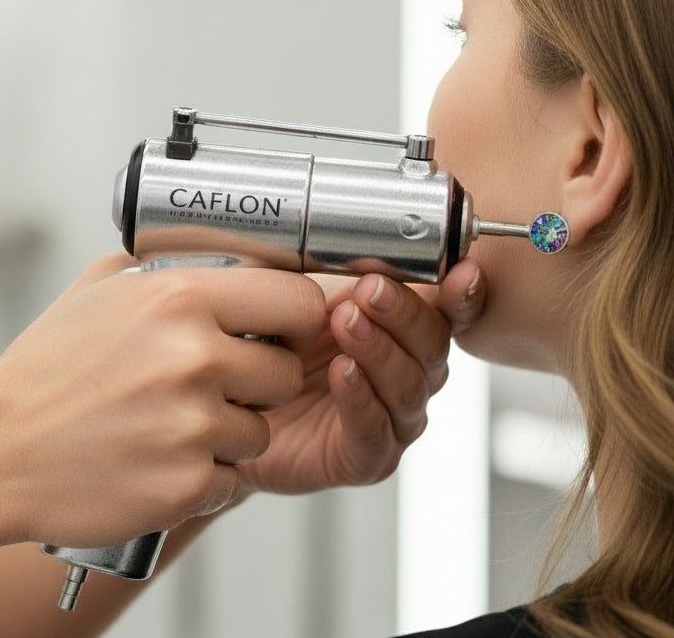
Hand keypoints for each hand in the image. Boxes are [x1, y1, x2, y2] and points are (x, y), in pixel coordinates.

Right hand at [0, 255, 318, 547]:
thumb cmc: (45, 371)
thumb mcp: (98, 288)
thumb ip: (166, 266)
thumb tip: (224, 259)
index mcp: (179, 297)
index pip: (298, 300)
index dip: (295, 319)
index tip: (281, 330)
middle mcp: (194, 357)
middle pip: (286, 373)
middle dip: (258, 382)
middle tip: (209, 385)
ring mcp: (193, 424)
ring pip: (261, 431)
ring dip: (227, 432)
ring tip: (167, 424)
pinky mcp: (187, 484)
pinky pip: (233, 479)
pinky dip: (203, 475)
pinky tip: (156, 458)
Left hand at [236, 259, 484, 495]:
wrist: (232, 412)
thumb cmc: (275, 349)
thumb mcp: (302, 298)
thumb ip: (336, 272)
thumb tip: (358, 237)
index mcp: (404, 333)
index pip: (448, 313)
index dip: (462, 295)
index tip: (461, 272)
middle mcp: (410, 376)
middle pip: (433, 346)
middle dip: (404, 314)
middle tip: (371, 289)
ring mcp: (393, 421)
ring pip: (408, 387)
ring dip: (379, 350)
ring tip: (346, 323)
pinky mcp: (366, 458)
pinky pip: (374, 429)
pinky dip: (360, 397)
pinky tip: (341, 372)